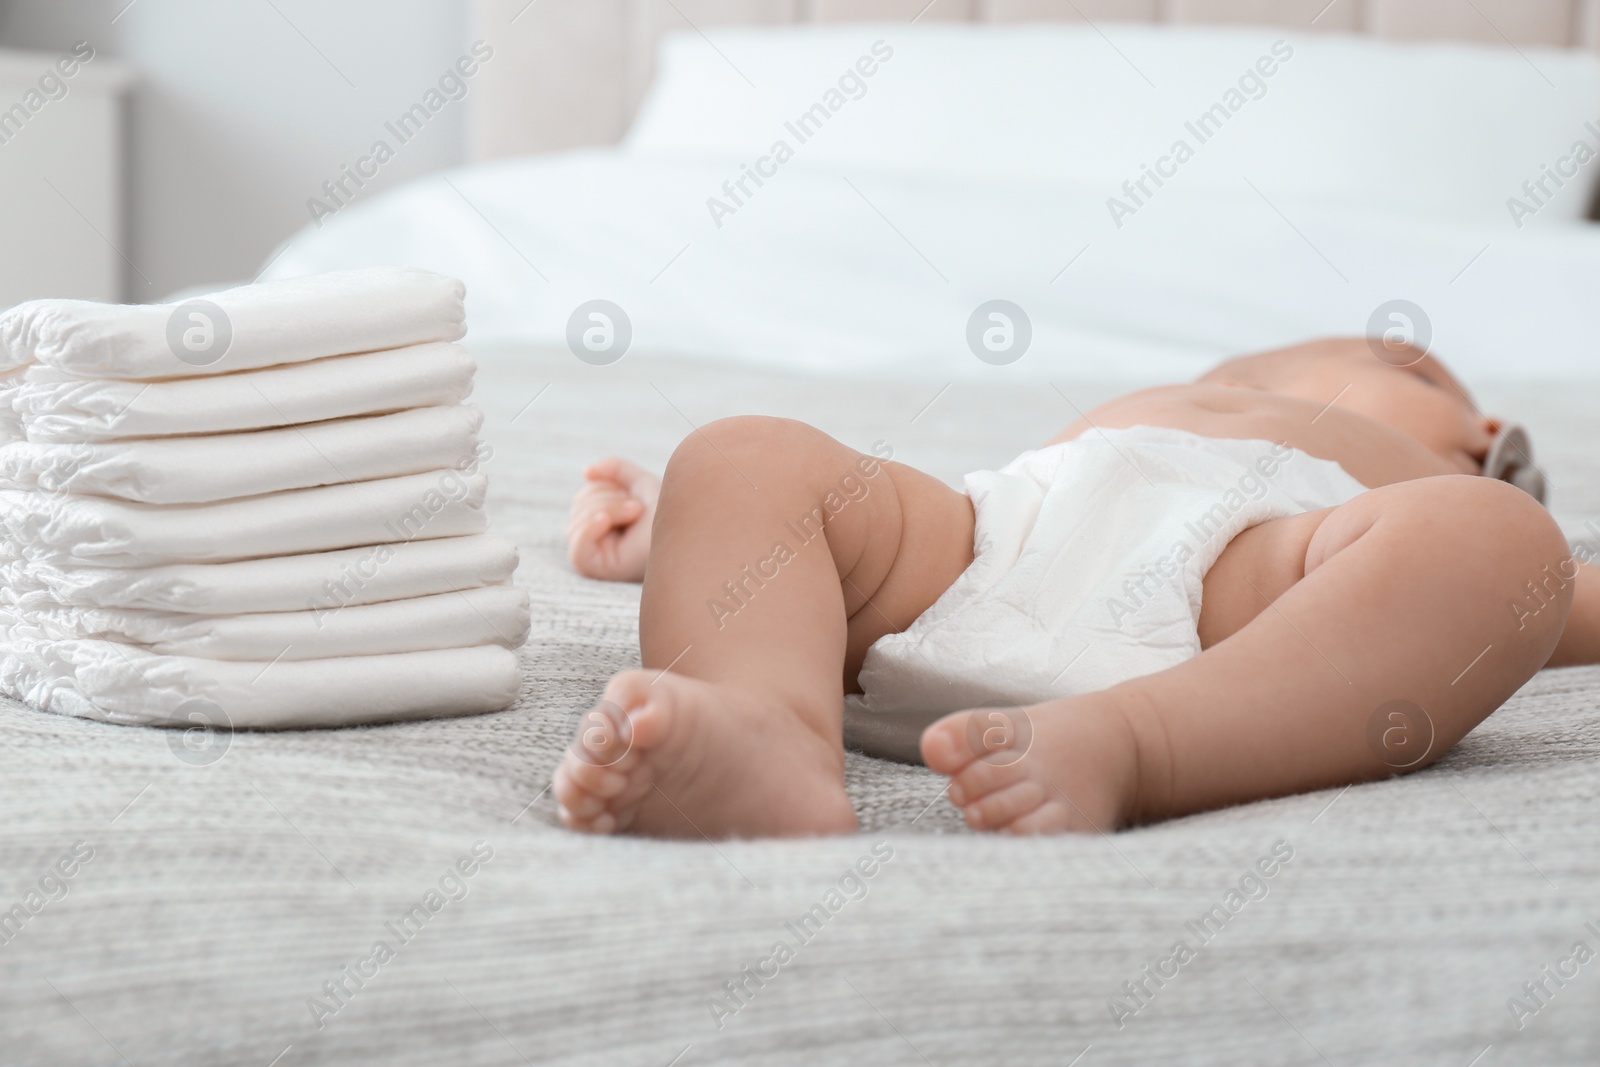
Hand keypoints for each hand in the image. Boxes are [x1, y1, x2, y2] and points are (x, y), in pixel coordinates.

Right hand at [567, 457, 659, 581]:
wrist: (685, 530)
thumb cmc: (667, 511)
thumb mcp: (640, 482)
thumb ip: (614, 469)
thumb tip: (587, 471)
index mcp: (603, 522)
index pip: (583, 498)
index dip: (605, 488)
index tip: (633, 497)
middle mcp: (596, 541)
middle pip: (578, 509)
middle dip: (607, 499)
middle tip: (637, 508)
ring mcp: (596, 556)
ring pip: (577, 525)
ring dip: (608, 510)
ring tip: (634, 513)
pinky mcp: (598, 570)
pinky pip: (577, 552)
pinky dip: (588, 530)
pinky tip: (603, 520)